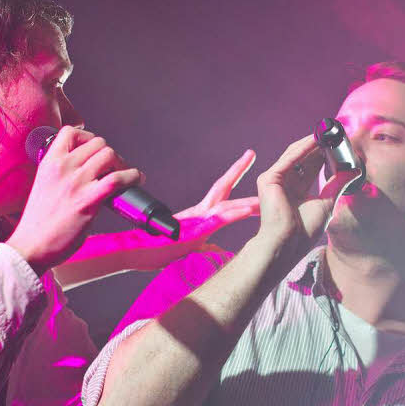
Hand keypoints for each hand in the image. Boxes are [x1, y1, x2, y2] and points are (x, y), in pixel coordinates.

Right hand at [6, 126, 142, 274]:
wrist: (32, 245)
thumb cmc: (38, 221)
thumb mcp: (43, 185)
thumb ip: (59, 172)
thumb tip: (84, 168)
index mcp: (49, 162)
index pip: (70, 132)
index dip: (87, 137)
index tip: (94, 149)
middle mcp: (63, 168)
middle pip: (97, 143)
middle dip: (109, 153)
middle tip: (113, 167)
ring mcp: (76, 182)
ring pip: (109, 155)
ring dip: (121, 164)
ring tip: (123, 175)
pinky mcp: (88, 200)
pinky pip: (117, 179)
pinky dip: (131, 176)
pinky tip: (135, 180)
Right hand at [124, 150, 259, 270]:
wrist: (136, 252)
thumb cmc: (156, 252)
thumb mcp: (189, 249)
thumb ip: (206, 248)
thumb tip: (219, 250)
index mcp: (199, 215)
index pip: (221, 193)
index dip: (234, 178)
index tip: (249, 167)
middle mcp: (199, 213)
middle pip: (223, 186)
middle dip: (238, 169)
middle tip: (251, 153)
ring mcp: (198, 220)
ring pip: (227, 204)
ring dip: (249, 199)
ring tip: (268, 189)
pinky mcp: (196, 231)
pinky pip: (220, 220)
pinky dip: (236, 213)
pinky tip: (251, 209)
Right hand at [254, 135, 352, 258]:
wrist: (288, 245)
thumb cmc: (304, 231)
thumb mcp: (327, 203)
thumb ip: (337, 184)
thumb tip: (353, 171)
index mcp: (296, 191)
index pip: (312, 166)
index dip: (325, 154)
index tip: (339, 144)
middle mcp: (284, 183)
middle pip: (304, 158)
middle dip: (319, 145)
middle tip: (334, 132)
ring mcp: (275, 180)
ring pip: (296, 154)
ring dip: (312, 143)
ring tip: (328, 132)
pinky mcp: (269, 179)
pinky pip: (289, 159)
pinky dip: (303, 148)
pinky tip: (316, 139)